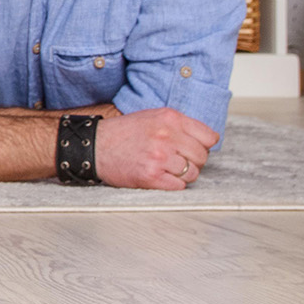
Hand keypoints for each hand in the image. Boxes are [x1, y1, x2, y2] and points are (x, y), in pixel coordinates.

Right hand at [93, 107, 217, 189]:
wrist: (94, 145)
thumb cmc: (122, 133)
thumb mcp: (152, 117)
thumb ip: (178, 125)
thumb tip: (204, 140)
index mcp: (170, 118)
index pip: (209, 137)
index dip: (202, 145)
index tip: (192, 148)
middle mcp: (167, 136)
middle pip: (202, 156)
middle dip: (192, 161)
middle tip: (176, 160)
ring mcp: (160, 157)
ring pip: (193, 173)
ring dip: (182, 174)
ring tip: (165, 168)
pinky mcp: (151, 176)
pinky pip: (179, 186)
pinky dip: (172, 184)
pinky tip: (159, 176)